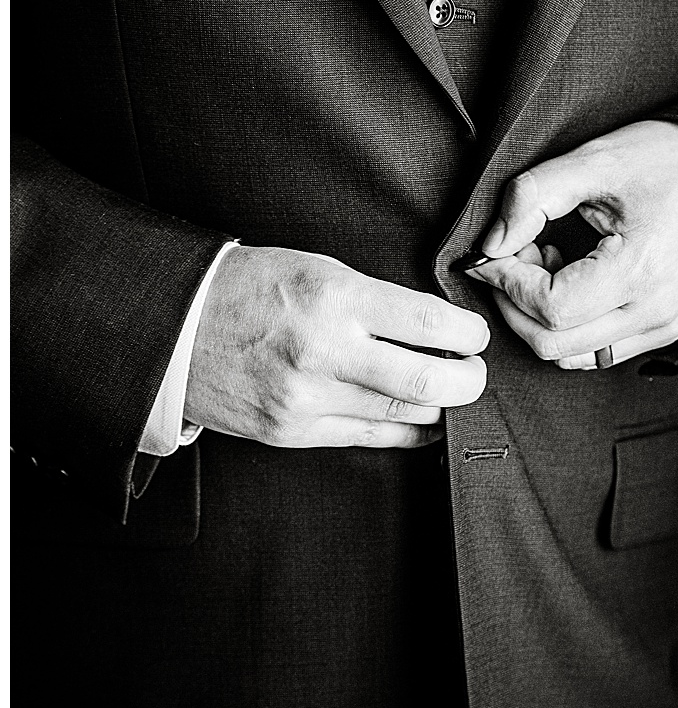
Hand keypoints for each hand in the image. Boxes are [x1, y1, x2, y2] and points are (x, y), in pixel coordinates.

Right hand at [185, 245, 488, 447]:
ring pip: (406, 414)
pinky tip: (421, 418)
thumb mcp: (321, 270)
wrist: (172, 327)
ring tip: (447, 388)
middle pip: (429, 381)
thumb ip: (379, 300)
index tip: (475, 334)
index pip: (432, 323)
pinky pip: (370, 438)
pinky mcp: (292, 432)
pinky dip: (407, 429)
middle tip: (475, 370)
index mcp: (335, 301)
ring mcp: (306, 399)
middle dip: (470, 380)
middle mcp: (323, 353)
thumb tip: (441, 325)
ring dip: (439, 404)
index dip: (470, 333)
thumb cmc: (252, 289)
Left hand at [466, 121, 677, 369]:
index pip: (549, 306)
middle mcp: (655, 310)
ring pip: (572, 356)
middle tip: (518, 253)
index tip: (499, 247)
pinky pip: (598, 351)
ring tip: (548, 261)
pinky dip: (570, 326)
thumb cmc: (669, 160)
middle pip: (552, 344)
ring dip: (541, 318)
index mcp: (642, 268)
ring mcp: (664, 326)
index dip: (507, 280)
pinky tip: (575, 278)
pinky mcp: (666, 329)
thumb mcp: (596, 160)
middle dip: (515, 302)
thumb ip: (532, 196)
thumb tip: (489, 246)